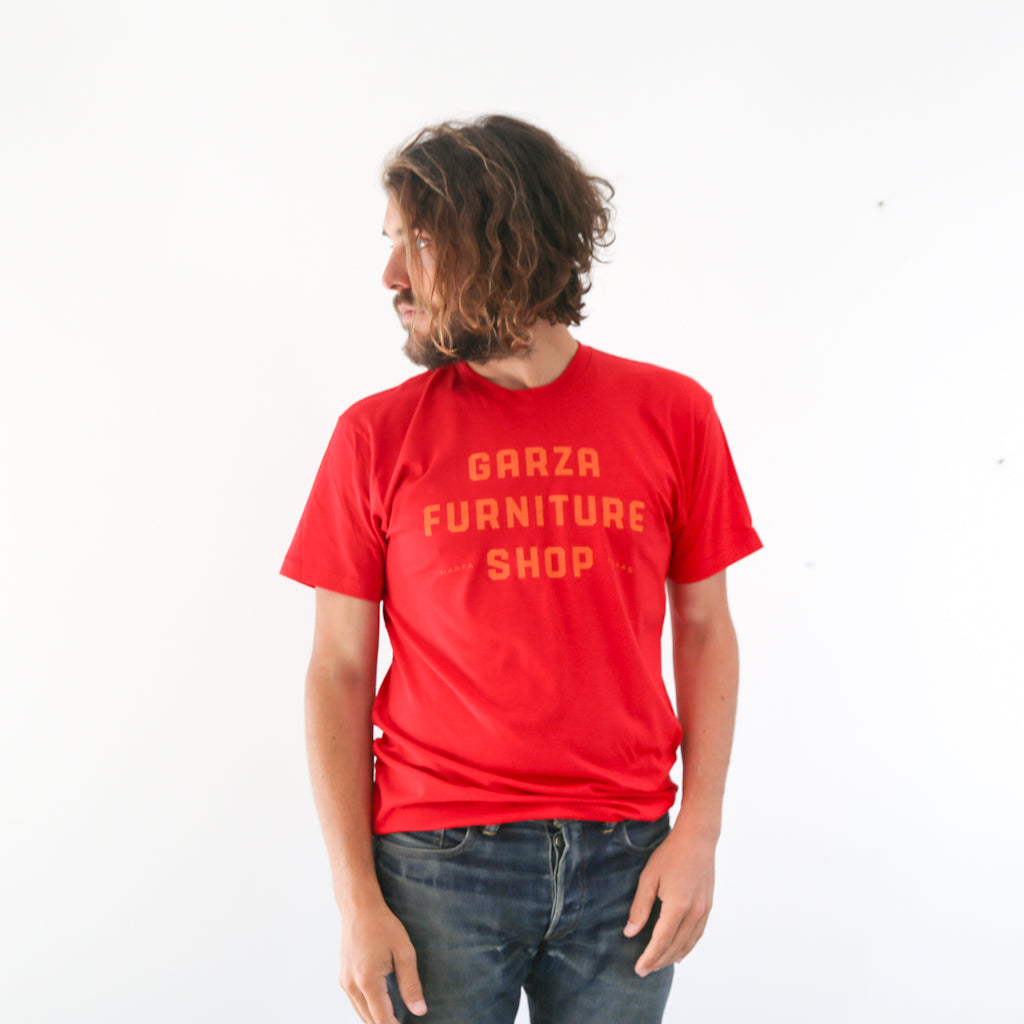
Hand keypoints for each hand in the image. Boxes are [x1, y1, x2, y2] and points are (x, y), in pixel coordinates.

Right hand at [339, 898, 426, 1023]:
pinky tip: (381, 1006)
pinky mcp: (343, 978)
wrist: (359, 908)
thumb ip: (411, 984)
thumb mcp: (404, 952)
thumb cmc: (383, 925)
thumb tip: (419, 1011)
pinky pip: (355, 1003)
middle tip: (404, 1022)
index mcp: (368, 982)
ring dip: (376, 1019)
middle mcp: (352, 986)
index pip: (382, 1020)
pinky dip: (367, 1010)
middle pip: (369, 1021)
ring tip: (395, 1018)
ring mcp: (344, 982)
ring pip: (360, 1014)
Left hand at [623, 828, 715, 975]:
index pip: (661, 941)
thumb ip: (640, 907)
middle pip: (675, 947)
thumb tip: (630, 932)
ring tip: (658, 964)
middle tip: (644, 970)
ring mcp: (704, 910)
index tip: (638, 969)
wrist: (698, 839)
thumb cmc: (670, 854)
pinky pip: (697, 934)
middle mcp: (694, 912)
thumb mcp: (649, 877)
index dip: (649, 958)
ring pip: (688, 943)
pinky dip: (687, 947)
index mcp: (677, 906)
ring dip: (673, 957)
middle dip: (659, 961)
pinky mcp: (708, 906)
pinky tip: (680, 953)